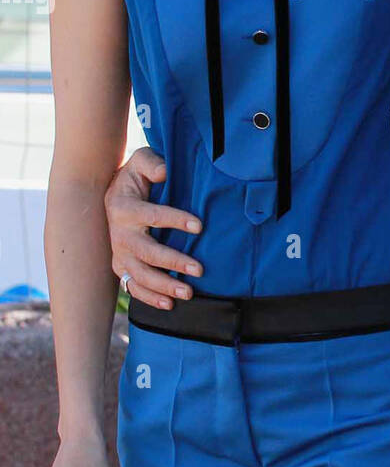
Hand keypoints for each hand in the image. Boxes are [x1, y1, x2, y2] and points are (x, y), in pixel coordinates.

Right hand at [105, 146, 202, 308]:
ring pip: (140, 275)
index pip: (152, 216)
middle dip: (173, 262)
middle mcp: (119, 233)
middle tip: (199, 270)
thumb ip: (151, 162)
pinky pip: (132, 286)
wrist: (112, 193)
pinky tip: (169, 304)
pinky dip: (149, 298)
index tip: (199, 226)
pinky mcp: (121, 266)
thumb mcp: (140, 162)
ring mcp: (119, 253)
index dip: (176, 220)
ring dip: (164, 286)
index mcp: (123, 207)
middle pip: (147, 252)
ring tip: (189, 293)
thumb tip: (164, 172)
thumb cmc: (134, 177)